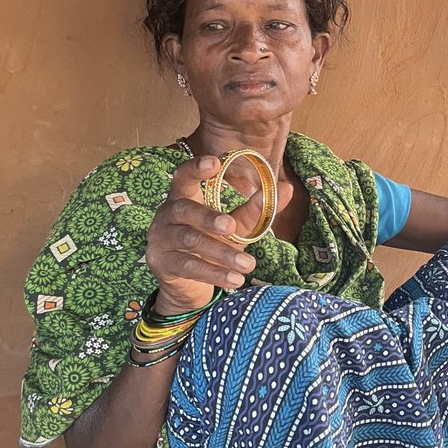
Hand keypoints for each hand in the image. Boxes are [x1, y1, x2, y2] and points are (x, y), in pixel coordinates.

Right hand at [144, 156, 292, 313]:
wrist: (186, 284)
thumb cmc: (211, 245)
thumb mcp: (234, 227)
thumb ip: (256, 209)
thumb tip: (286, 188)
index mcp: (183, 197)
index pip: (184, 176)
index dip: (196, 168)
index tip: (214, 162)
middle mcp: (167, 214)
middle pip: (185, 210)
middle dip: (208, 218)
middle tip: (231, 226)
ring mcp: (161, 238)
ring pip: (191, 241)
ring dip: (222, 253)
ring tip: (248, 265)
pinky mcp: (162, 263)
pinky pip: (189, 267)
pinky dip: (215, 273)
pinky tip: (235, 280)